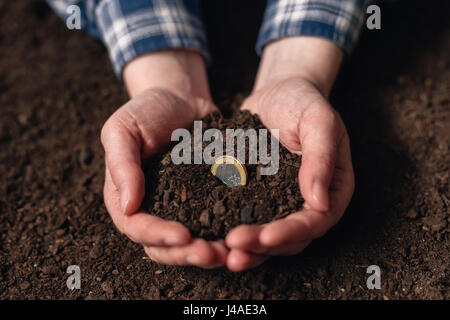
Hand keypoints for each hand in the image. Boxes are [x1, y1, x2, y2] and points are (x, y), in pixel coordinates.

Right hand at [101, 50, 227, 267]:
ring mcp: (180, 208)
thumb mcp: (123, 129)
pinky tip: (244, 236)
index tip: (183, 236)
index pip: (137, 227)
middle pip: (164, 246)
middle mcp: (152, 209)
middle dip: (187, 254)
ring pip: (190, 243)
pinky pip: (214, 224)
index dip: (158, 236)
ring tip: (231, 253)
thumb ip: (121, 165)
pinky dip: (226, 234)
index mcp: (127, 197)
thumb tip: (127, 206)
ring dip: (208, 253)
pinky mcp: (205, 201)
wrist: (181, 99)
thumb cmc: (147, 110)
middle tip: (212, 254)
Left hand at [225, 38, 354, 270]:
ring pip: (266, 235)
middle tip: (233, 248)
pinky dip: (229, 228)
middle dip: (261, 246)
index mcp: (332, 190)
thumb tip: (320, 203)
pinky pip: (245, 217)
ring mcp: (281, 203)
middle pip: (288, 238)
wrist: (277, 93)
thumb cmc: (303, 102)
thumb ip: (321, 158)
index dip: (290, 233)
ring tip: (219, 252)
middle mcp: (307, 203)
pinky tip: (208, 233)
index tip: (264, 237)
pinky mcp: (257, 197)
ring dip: (245, 247)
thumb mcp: (318, 121)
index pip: (314, 222)